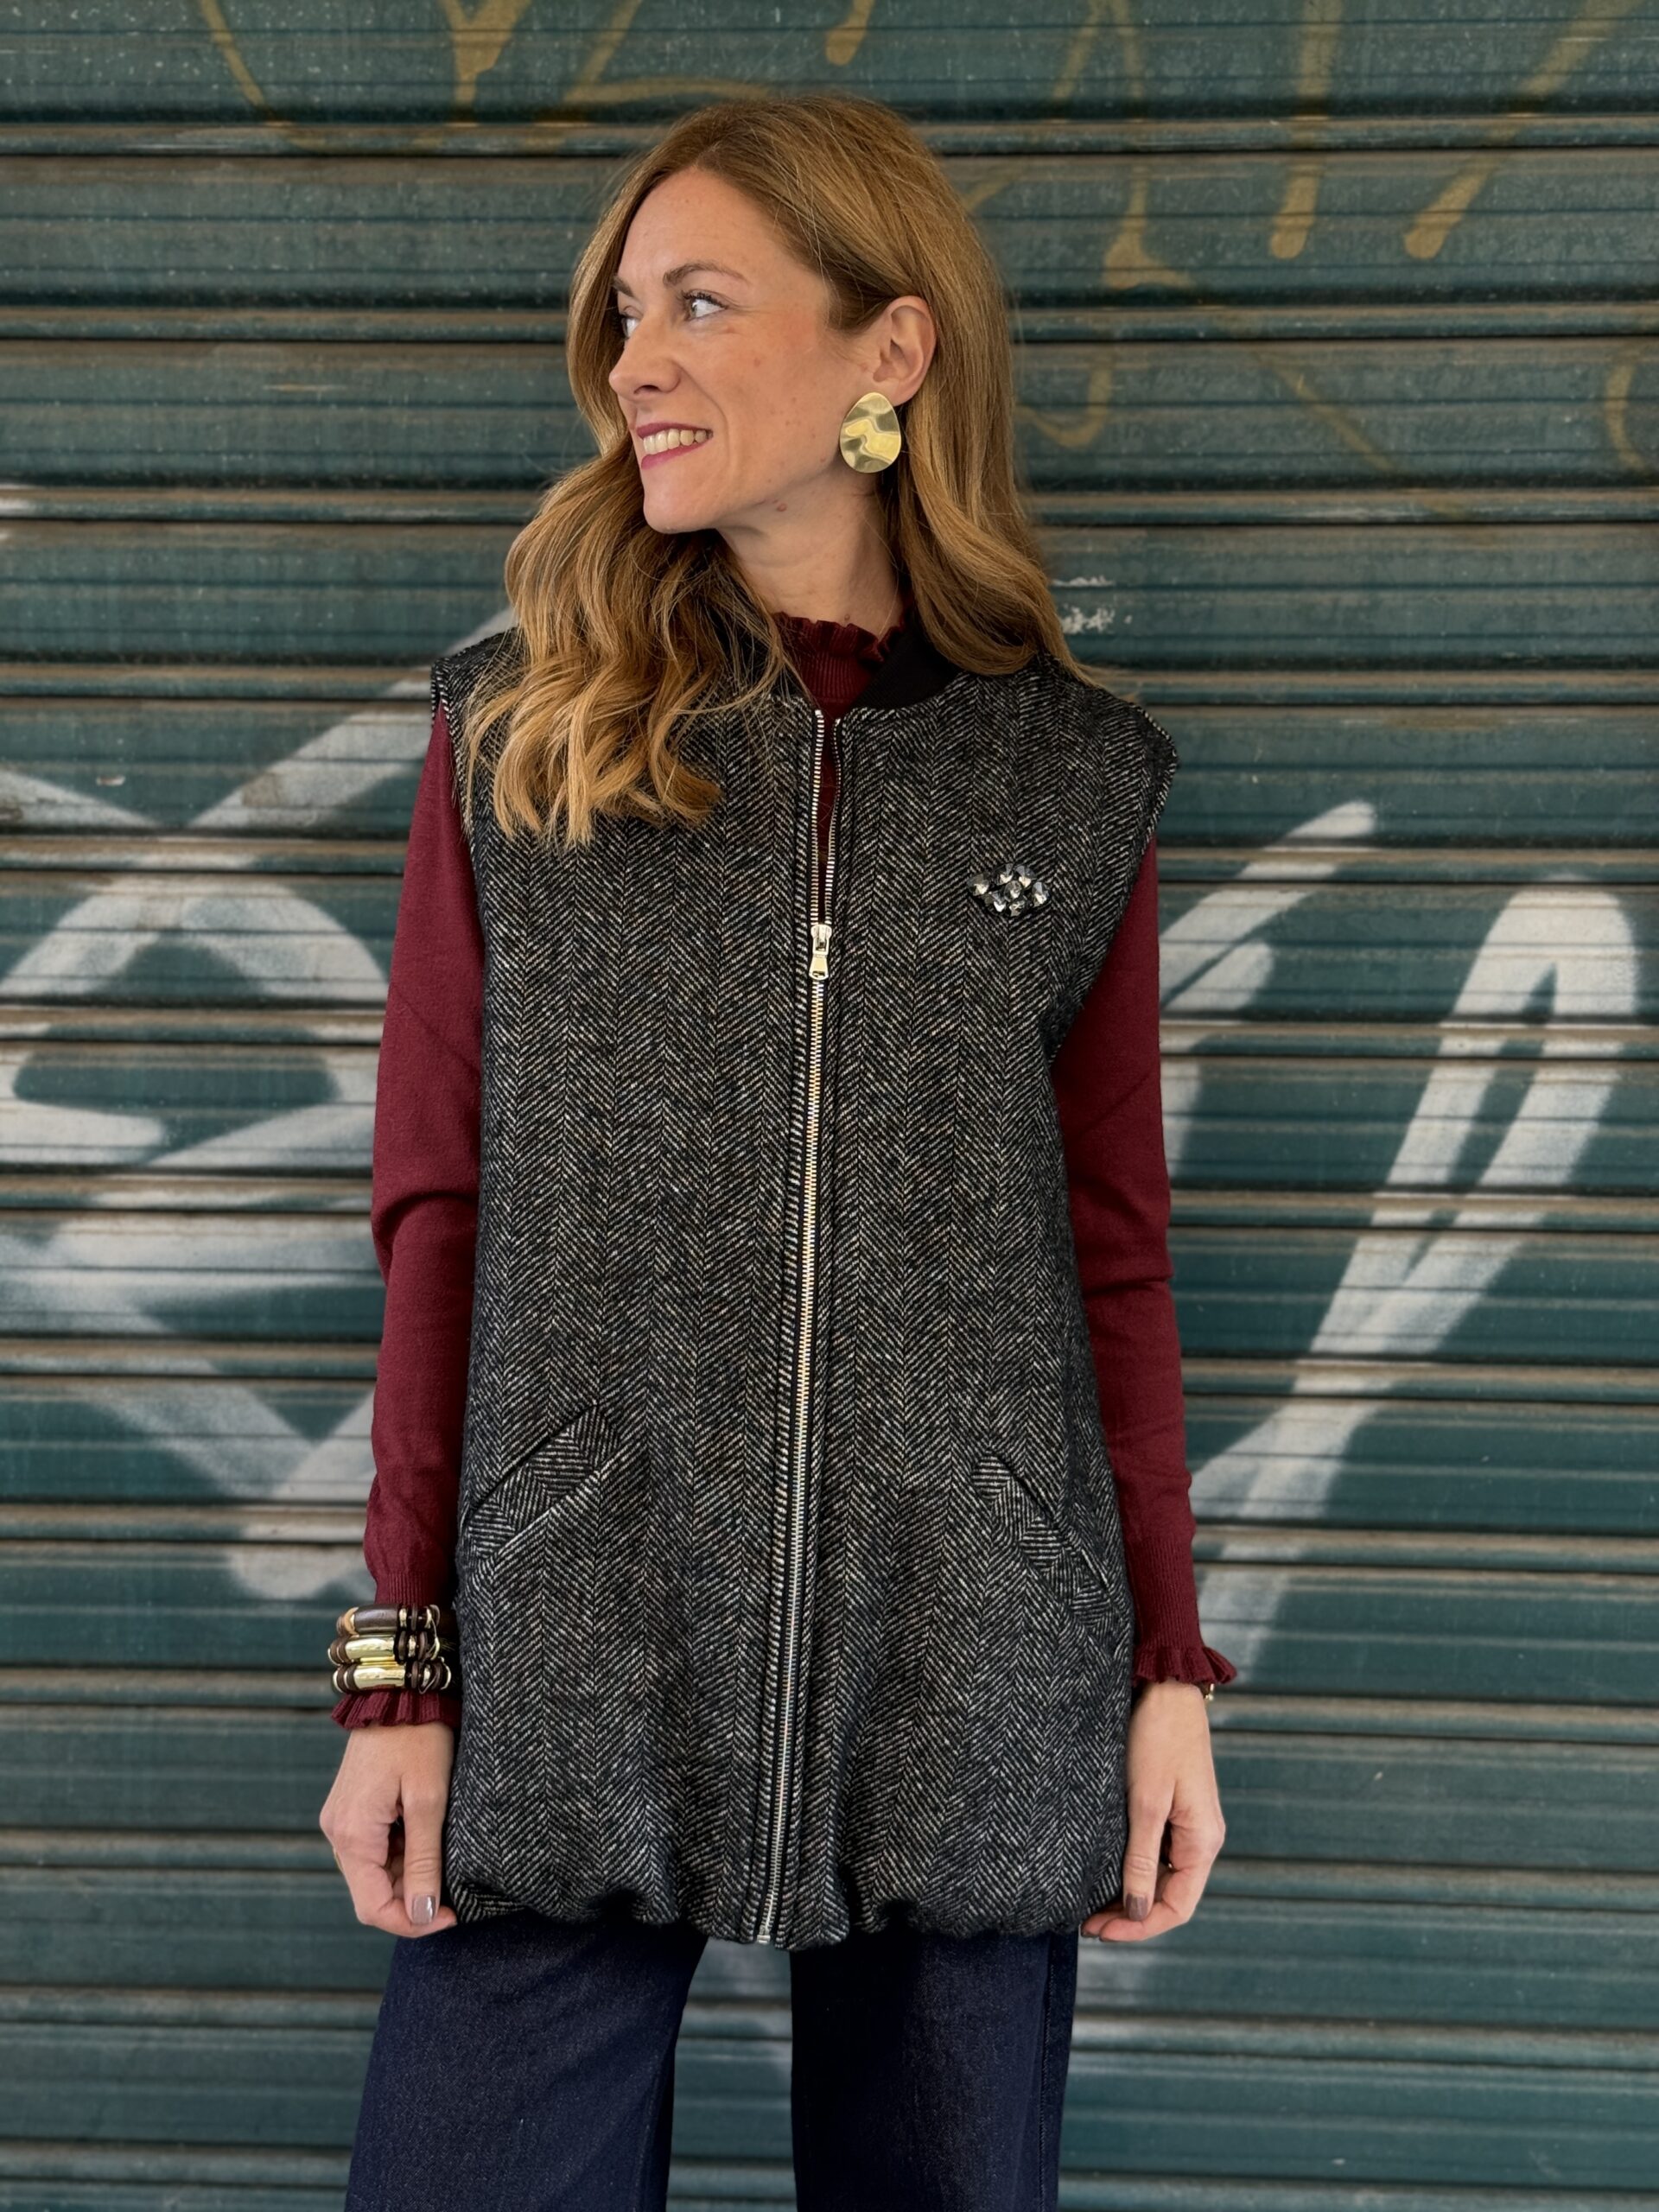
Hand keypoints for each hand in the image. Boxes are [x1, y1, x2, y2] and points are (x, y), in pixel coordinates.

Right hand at [320, 1721, 459, 1936]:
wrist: (400, 1691)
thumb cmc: (418, 1739)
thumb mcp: (429, 1801)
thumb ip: (424, 1861)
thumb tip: (424, 1914)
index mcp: (351, 1834)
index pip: (372, 1908)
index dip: (412, 1922)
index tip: (450, 1916)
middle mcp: (337, 1832)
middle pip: (372, 1893)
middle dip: (412, 1900)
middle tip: (454, 1890)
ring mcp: (343, 1820)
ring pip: (374, 1873)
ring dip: (408, 1876)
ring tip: (444, 1855)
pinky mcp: (353, 1809)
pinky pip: (374, 1849)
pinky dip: (401, 1854)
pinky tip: (428, 1836)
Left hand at [1082, 1680, 1224, 1941]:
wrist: (1166, 1689)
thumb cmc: (1158, 1739)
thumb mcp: (1145, 1803)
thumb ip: (1140, 1859)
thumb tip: (1135, 1911)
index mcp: (1203, 1843)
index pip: (1176, 1908)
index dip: (1138, 1928)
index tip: (1099, 1932)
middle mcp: (1201, 1840)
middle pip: (1168, 1896)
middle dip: (1129, 1915)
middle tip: (1085, 1923)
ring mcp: (1189, 1825)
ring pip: (1161, 1876)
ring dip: (1128, 1892)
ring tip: (1089, 1903)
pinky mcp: (1175, 1809)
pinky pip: (1157, 1852)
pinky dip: (1132, 1867)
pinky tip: (1104, 1870)